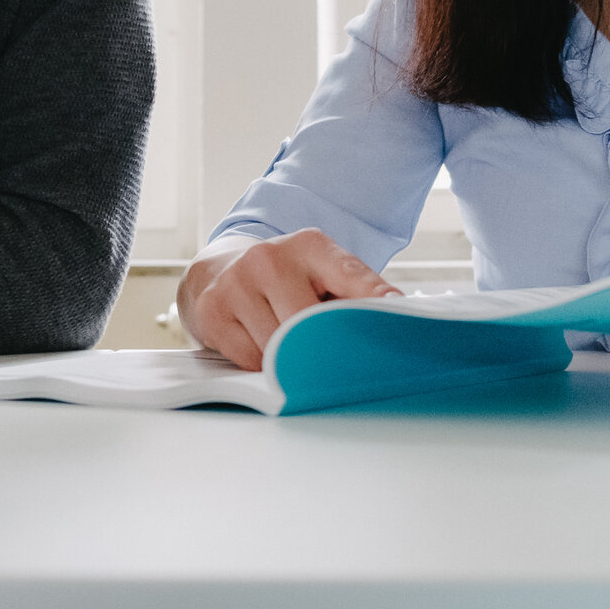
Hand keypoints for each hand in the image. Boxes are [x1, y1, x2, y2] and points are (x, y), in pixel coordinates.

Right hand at [176, 227, 399, 370]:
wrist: (217, 269)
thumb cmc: (283, 279)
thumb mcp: (320, 272)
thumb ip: (356, 292)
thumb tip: (396, 314)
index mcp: (309, 245)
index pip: (352, 277)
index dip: (376, 301)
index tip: (396, 316)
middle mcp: (270, 258)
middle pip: (312, 324)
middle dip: (324, 345)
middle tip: (332, 356)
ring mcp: (237, 283)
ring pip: (280, 347)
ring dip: (288, 357)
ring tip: (285, 340)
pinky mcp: (213, 311)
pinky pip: (251, 359)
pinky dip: (260, 363)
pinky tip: (258, 341)